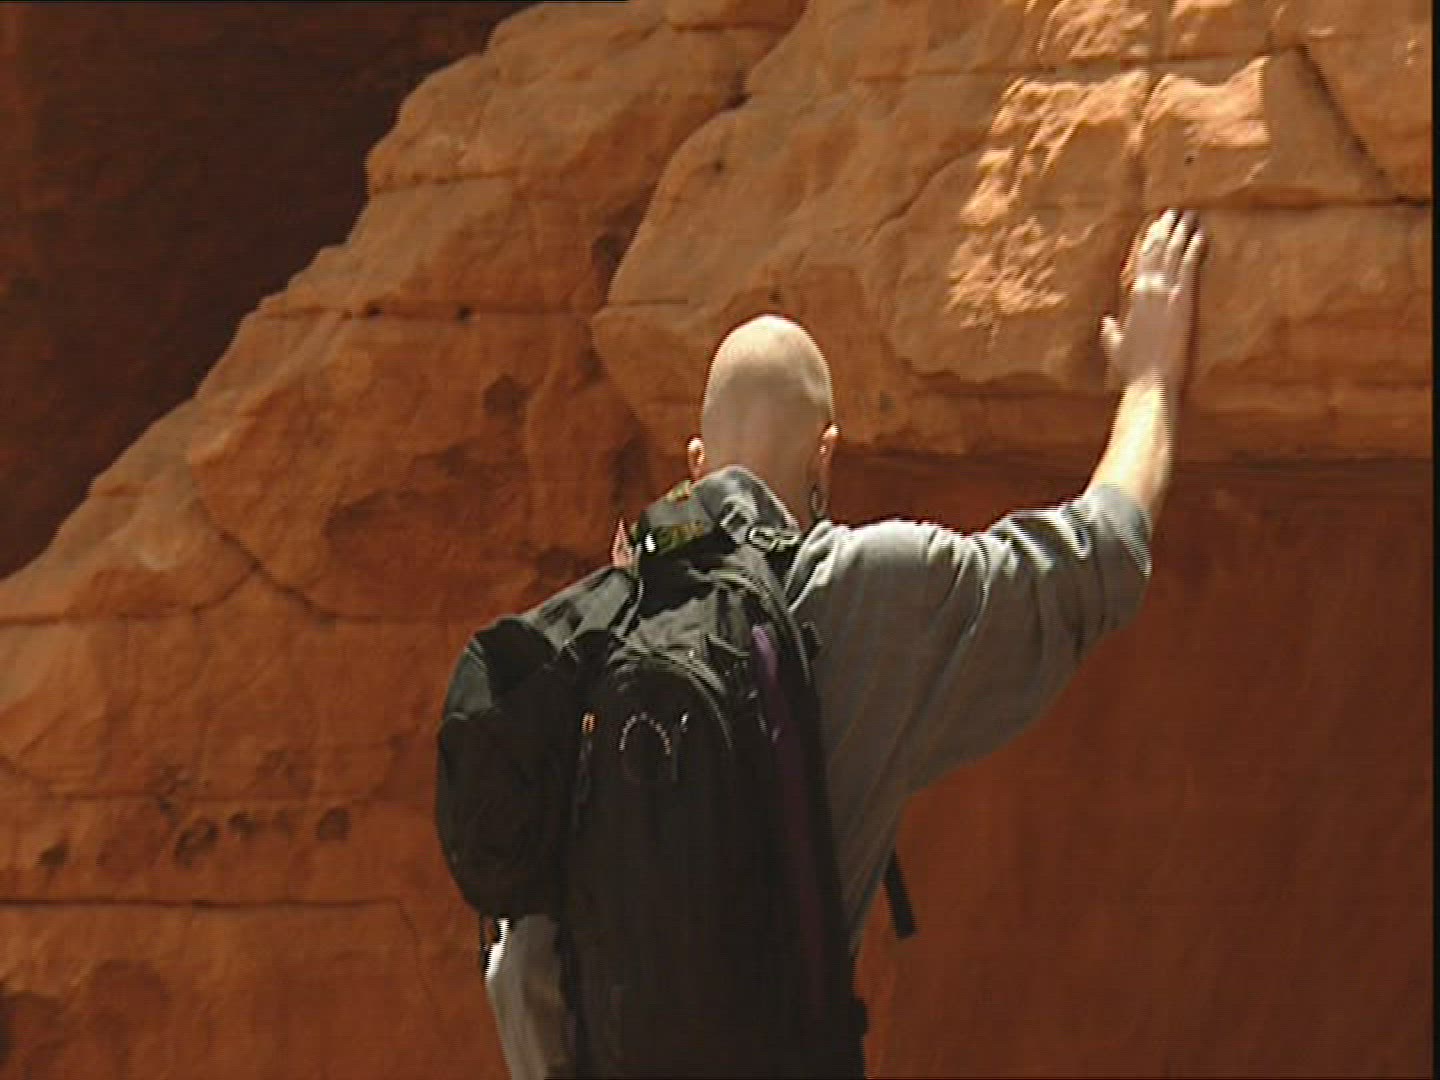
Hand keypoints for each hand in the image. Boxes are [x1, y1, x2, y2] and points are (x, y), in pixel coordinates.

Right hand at [1101, 209, 1205, 392]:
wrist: (1150, 380)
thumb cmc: (1133, 368)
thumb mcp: (1115, 346)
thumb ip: (1111, 330)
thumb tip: (1106, 321)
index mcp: (1133, 298)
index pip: (1139, 262)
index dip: (1147, 241)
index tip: (1153, 226)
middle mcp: (1147, 290)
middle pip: (1156, 251)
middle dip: (1164, 229)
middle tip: (1171, 211)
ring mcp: (1165, 293)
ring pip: (1173, 253)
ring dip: (1180, 231)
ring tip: (1189, 214)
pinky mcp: (1182, 300)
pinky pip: (1189, 265)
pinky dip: (1194, 247)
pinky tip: (1200, 233)